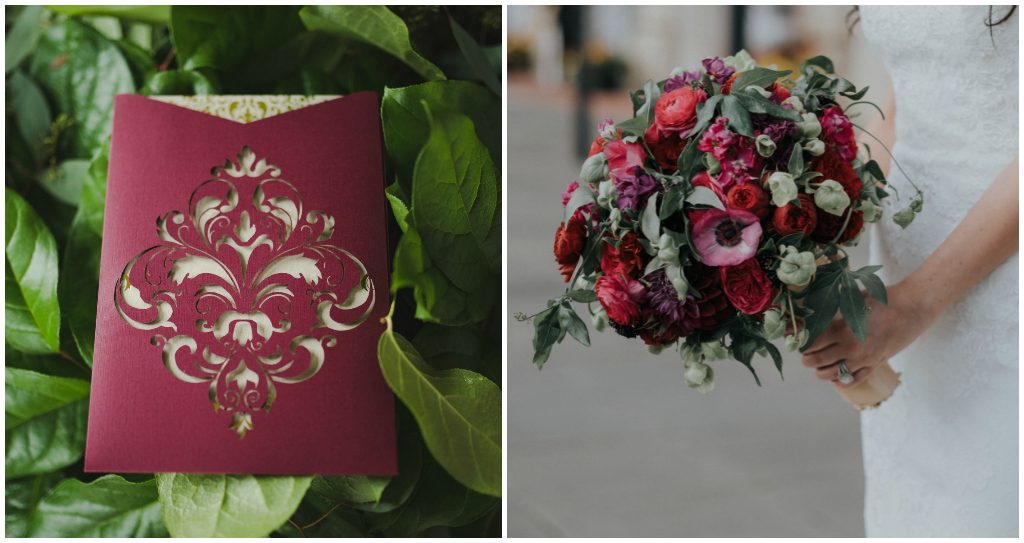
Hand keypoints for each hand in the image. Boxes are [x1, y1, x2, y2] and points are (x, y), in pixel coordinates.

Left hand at [801, 282, 935, 387]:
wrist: (912, 308)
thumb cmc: (881, 300)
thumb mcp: (852, 300)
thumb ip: (832, 311)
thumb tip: (811, 314)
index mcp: (841, 330)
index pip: (810, 343)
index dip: (801, 343)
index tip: (797, 341)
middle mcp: (850, 348)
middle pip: (816, 361)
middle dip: (806, 358)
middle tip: (805, 353)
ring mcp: (863, 359)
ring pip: (831, 375)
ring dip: (820, 371)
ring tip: (818, 364)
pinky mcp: (875, 364)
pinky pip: (853, 380)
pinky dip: (840, 382)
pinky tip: (835, 378)